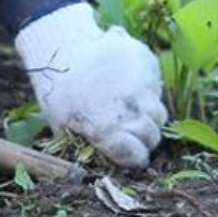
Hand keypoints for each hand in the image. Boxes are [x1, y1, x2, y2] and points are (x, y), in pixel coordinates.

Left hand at [15, 3, 167, 167]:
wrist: (62, 50)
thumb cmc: (59, 94)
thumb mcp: (64, 127)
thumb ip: (86, 147)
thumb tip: (103, 166)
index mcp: (107, 128)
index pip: (136, 155)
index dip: (136, 158)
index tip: (133, 156)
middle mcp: (130, 109)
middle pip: (153, 136)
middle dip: (144, 138)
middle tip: (130, 132)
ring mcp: (143, 85)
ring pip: (159, 114)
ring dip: (148, 116)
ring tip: (129, 109)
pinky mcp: (148, 65)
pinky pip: (158, 88)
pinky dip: (149, 91)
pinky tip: (129, 86)